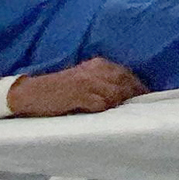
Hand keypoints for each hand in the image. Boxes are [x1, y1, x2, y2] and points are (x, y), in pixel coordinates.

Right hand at [12, 58, 148, 116]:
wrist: (31, 93)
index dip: (138, 87)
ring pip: (116, 93)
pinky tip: (108, 115)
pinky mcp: (80, 95)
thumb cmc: (58, 90)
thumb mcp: (83, 79)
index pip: (126, 74)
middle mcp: (95, 70)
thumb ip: (103, 82)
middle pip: (125, 82)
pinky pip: (102, 103)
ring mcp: (88, 82)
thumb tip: (126, 94)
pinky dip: (107, 109)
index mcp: (98, 64)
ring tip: (129, 114)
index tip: (147, 97)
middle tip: (143, 108)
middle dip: (135, 95)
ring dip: (122, 104)